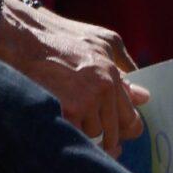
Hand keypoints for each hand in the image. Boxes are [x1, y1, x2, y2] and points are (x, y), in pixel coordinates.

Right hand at [0, 0, 150, 155]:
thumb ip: (127, 68)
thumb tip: (144, 96)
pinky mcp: (61, 111)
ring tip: (75, 111)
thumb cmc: (67, 36)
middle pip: (113, 133)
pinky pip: (74, 135)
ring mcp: (81, 103)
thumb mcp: (106, 42)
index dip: (127, 129)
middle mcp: (102, 91)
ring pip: (91, 134)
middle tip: (99, 131)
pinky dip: (71, 131)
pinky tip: (66, 118)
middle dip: (108, 136)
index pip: (130, 118)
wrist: (29, 37)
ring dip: (85, 130)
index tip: (122, 132)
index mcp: (113, 76)